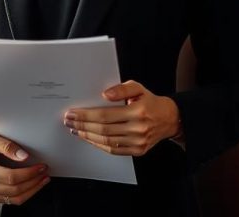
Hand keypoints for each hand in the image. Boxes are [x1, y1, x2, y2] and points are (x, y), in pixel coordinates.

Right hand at [0, 121, 49, 204]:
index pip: (12, 178)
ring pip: (14, 199)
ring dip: (32, 190)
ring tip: (42, 179)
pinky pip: (10, 200)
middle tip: (45, 172)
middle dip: (34, 182)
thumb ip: (7, 146)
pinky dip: (24, 194)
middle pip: (15, 190)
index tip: (41, 166)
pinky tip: (32, 184)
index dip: (29, 174)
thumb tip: (24, 156)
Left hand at [63, 80, 181, 156]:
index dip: (86, 115)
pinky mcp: (138, 151)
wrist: (169, 119)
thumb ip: (121, 88)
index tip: (73, 113)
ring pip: (106, 141)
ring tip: (76, 129)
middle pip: (103, 129)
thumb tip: (105, 95)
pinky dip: (99, 145)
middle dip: (82, 125)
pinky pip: (114, 150)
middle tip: (69, 121)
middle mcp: (138, 128)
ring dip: (88, 136)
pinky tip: (89, 138)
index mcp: (137, 112)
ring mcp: (138, 142)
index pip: (105, 115)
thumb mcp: (138, 88)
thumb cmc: (150, 102)